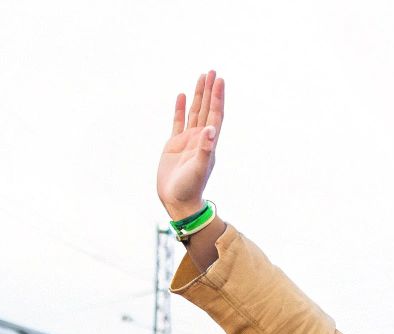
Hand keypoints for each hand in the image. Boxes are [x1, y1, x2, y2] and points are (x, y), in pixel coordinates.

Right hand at [158, 71, 224, 221]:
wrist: (178, 202)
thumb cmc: (190, 188)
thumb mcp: (198, 168)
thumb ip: (205, 149)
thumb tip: (211, 130)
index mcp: (209, 142)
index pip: (215, 115)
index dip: (217, 97)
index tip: (219, 80)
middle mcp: (200, 138)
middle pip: (206, 109)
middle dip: (209, 91)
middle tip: (212, 71)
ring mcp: (187, 140)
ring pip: (194, 112)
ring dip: (198, 96)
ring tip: (201, 77)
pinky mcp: (174, 145)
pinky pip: (178, 122)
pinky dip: (180, 108)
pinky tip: (181, 95)